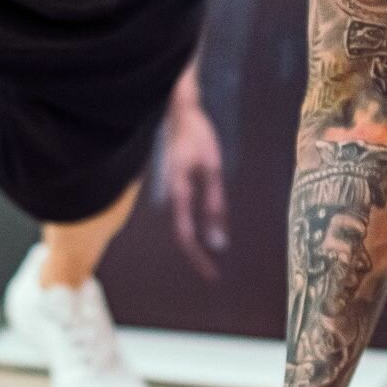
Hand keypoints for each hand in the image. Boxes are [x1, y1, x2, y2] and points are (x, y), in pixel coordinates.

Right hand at [160, 97, 228, 280]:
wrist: (178, 111)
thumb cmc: (197, 136)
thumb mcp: (212, 170)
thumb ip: (215, 203)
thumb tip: (218, 237)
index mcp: (178, 193)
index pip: (186, 236)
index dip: (198, 258)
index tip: (211, 276)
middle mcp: (169, 195)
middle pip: (180, 234)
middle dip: (196, 255)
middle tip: (213, 273)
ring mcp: (169, 189)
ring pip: (180, 224)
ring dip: (195, 241)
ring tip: (211, 255)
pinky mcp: (174, 183)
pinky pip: (181, 211)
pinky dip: (193, 225)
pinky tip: (206, 227)